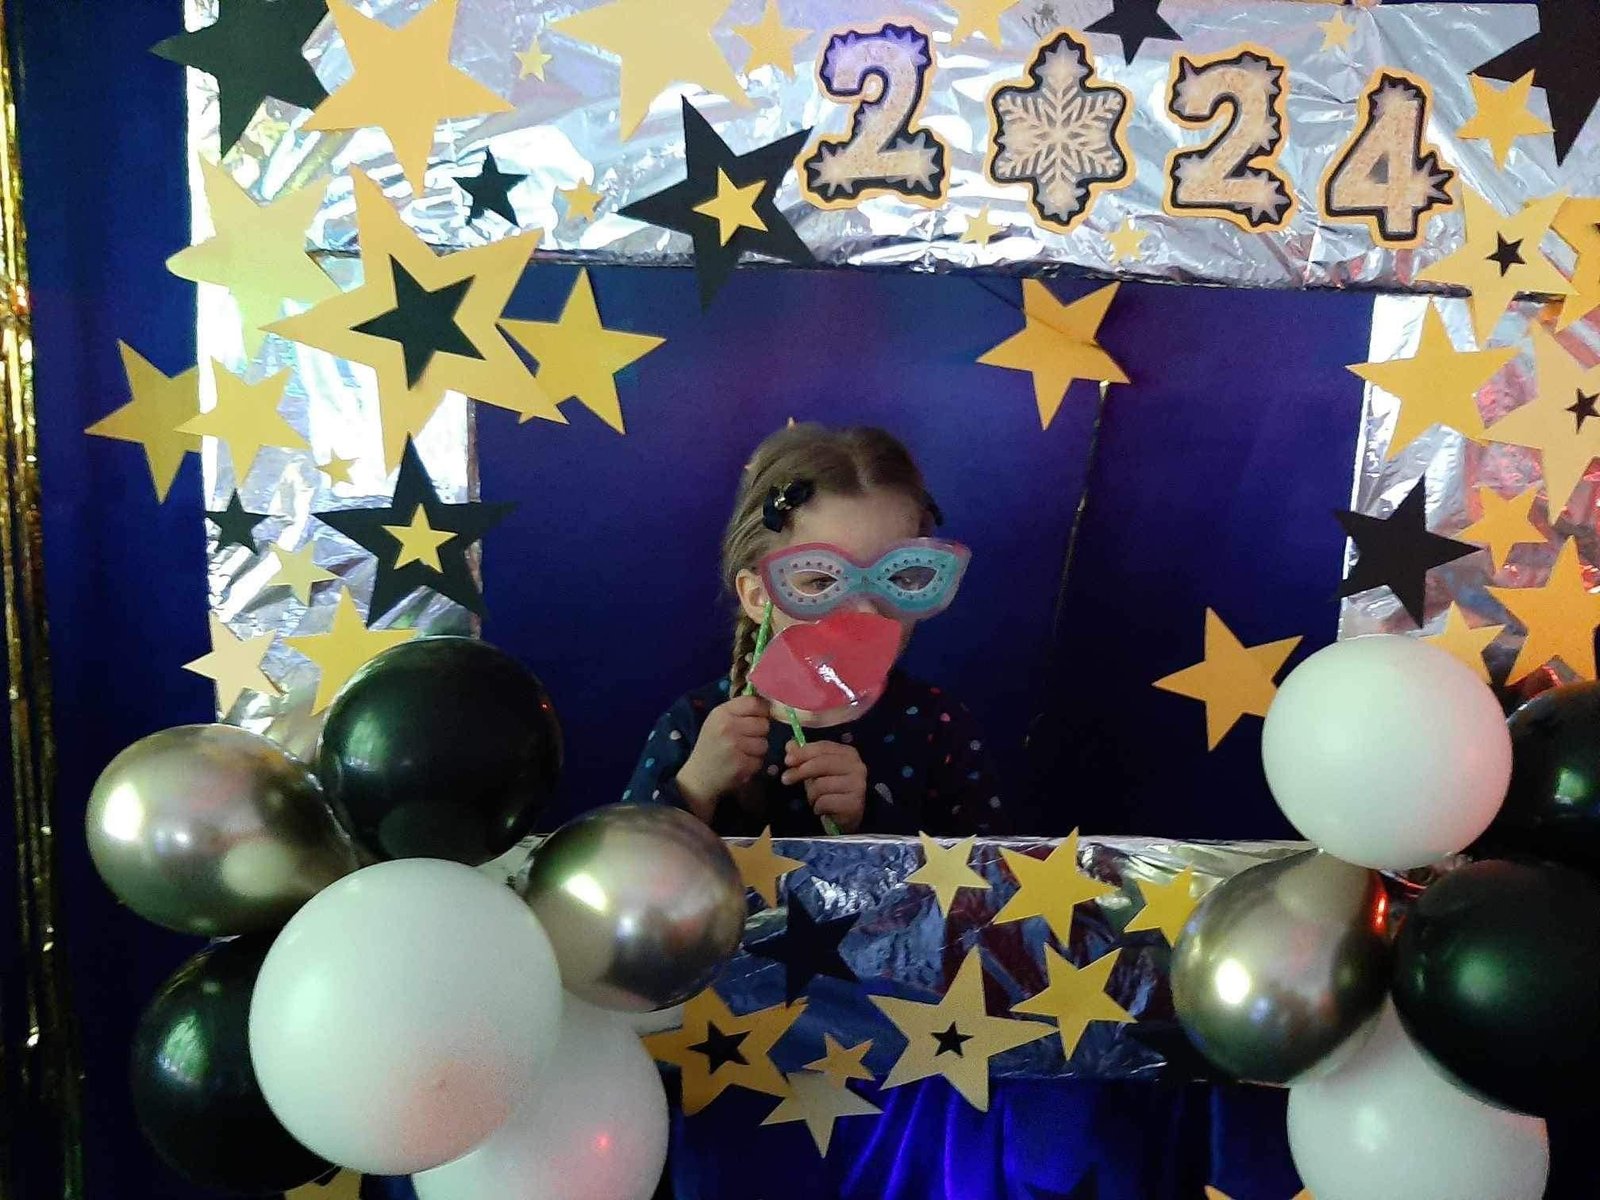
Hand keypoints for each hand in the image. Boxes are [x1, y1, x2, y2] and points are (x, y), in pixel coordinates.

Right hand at [674, 696, 770, 820]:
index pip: (754, 703)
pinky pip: (760, 760)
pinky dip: (754, 764)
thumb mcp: (717, 721)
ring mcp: (734, 746)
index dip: (762, 711)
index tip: (758, 718)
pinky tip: (741, 764)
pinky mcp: (741, 764)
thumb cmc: (711, 745)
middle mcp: (728, 727)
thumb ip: (739, 711)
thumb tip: (767, 703)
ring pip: (764, 743)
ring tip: (742, 752)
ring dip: (757, 750)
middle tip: (746, 739)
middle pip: (763, 724)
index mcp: (722, 712)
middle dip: (759, 733)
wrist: (698, 777)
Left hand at [782, 740, 866, 833]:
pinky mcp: (854, 804)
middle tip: (786, 779)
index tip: (787, 760)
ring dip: (811, 795)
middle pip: (821, 763)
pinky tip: (822, 809)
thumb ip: (803, 756)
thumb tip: (790, 745)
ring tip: (815, 799)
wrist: (845, 817)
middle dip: (800, 771)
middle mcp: (857, 767)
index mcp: (848, 754)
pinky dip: (818, 807)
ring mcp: (857, 785)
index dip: (803, 752)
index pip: (823, 747)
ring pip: (821, 785)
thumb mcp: (815, 771)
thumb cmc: (830, 790)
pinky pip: (824, 802)